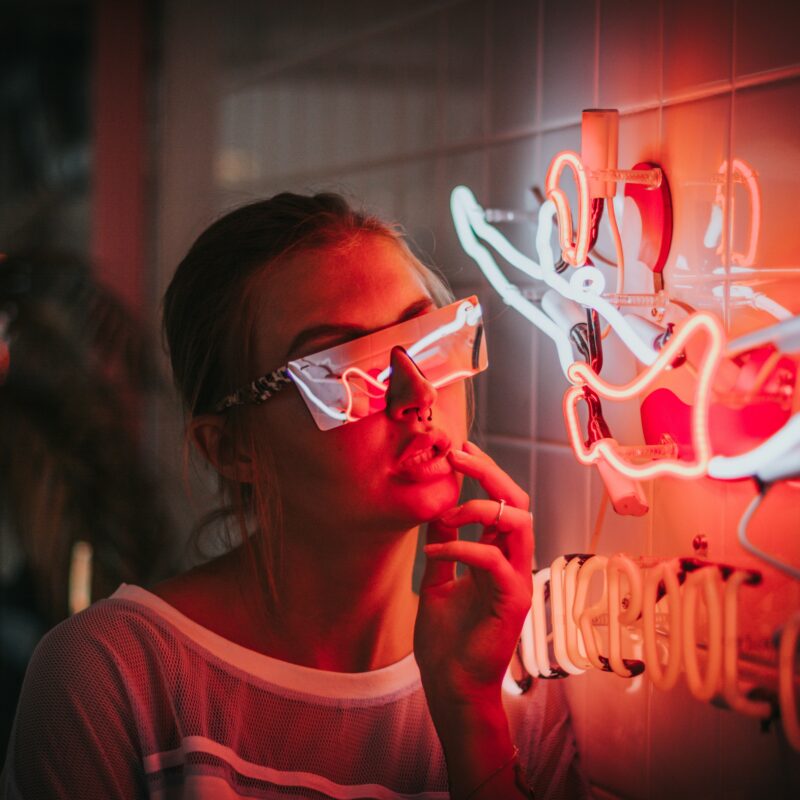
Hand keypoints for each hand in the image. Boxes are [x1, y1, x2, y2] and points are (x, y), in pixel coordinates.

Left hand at [413, 440, 533, 709]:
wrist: (451, 686)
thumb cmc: (447, 641)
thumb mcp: (439, 580)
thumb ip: (444, 546)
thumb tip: (438, 512)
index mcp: (499, 557)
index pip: (502, 503)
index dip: (484, 474)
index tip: (459, 451)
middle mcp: (513, 563)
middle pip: (517, 502)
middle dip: (489, 473)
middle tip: (459, 454)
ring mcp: (517, 581)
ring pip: (518, 522)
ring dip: (479, 508)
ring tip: (446, 513)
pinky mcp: (512, 600)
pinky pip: (493, 559)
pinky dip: (461, 547)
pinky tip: (432, 555)